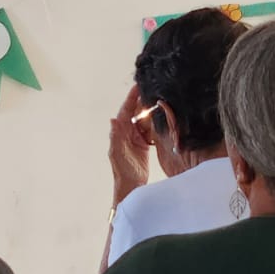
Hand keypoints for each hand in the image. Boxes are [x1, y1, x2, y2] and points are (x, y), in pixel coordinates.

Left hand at [109, 84, 152, 205]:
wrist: (131, 187)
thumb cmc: (122, 172)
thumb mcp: (118, 154)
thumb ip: (116, 137)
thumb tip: (112, 120)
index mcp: (120, 133)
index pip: (126, 111)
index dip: (131, 98)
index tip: (138, 86)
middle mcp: (127, 133)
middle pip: (135, 113)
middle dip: (143, 101)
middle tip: (152, 90)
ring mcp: (136, 138)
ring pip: (144, 120)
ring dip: (150, 112)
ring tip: (159, 101)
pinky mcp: (144, 145)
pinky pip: (150, 130)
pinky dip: (155, 124)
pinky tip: (162, 119)